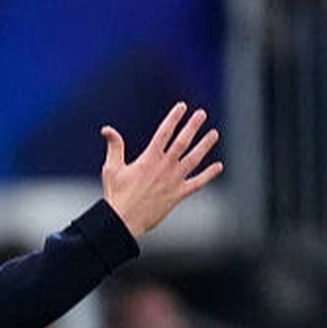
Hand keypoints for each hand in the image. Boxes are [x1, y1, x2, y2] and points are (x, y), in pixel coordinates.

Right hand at [100, 102, 223, 238]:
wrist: (124, 220)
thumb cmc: (117, 195)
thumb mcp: (112, 168)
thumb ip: (114, 147)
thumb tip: (107, 129)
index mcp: (149, 158)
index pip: (165, 132)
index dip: (174, 118)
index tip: (182, 107)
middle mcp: (165, 166)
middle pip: (183, 141)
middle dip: (193, 126)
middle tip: (201, 114)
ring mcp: (174, 180)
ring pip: (194, 159)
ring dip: (205, 145)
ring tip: (214, 134)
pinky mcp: (178, 194)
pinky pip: (198, 183)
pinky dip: (209, 175)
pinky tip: (218, 167)